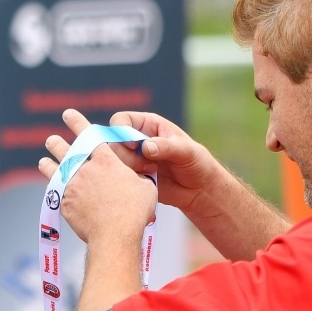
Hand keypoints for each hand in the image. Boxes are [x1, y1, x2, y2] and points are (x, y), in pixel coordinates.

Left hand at [38, 109, 156, 244]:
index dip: (77, 122)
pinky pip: (55, 193)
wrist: (115, 235)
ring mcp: (72, 186)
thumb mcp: (146, 187)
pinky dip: (53, 189)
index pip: (89, 135)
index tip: (68, 114)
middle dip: (56, 143)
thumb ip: (138, 177)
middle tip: (51, 140)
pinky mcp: (65, 204)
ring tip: (43, 161)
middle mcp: (85, 169)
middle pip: (65, 150)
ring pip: (54, 170)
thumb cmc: (135, 211)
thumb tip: (139, 176)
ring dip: (47, 164)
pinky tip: (52, 189)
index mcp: (106, 161)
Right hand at [102, 109, 226, 218]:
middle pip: (112, 143)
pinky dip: (131, 181)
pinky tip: (148, 183)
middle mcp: (136, 141)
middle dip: (126, 155)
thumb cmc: (197, 163)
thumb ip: (166, 146)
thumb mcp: (186, 151)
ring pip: (113, 162)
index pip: (121, 120)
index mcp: (147, 125)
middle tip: (148, 165)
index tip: (134, 145)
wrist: (199, 190)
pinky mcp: (133, 177)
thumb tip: (145, 147)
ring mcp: (133, 160)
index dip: (121, 131)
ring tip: (150, 172)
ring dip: (129, 168)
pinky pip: (120, 178)